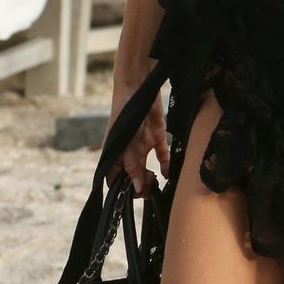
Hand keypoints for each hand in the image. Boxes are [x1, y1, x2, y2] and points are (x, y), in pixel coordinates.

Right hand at [106, 70, 168, 196]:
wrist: (138, 88)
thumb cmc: (123, 114)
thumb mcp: (126, 143)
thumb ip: (131, 164)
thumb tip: (135, 187)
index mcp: (115, 155)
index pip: (114, 180)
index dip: (122, 190)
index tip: (132, 195)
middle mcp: (128, 153)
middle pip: (133, 178)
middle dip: (140, 187)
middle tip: (148, 189)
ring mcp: (142, 146)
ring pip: (147, 169)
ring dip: (152, 179)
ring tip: (156, 183)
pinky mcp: (157, 138)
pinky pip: (162, 157)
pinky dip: (166, 165)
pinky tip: (168, 173)